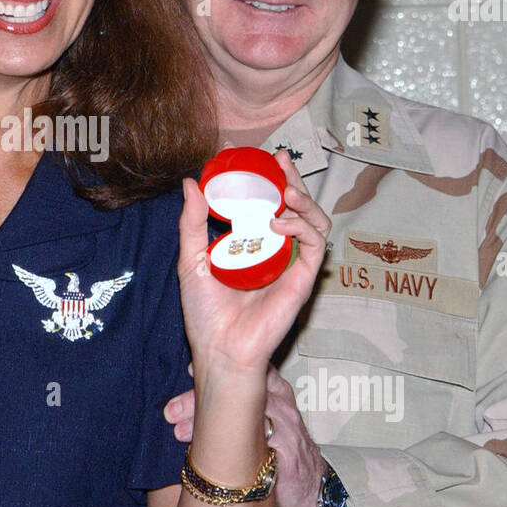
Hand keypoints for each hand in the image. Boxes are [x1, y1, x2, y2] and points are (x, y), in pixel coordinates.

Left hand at [165, 368, 326, 506]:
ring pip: (244, 416)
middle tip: (171, 411)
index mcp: (273, 390)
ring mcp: (287, 427)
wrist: (312, 490)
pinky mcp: (288, 454)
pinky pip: (259, 445)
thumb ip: (233, 405)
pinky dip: (231, 446)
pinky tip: (208, 451)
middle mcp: (281, 403)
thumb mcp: (258, 422)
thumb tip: (185, 401)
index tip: (188, 369)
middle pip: (238, 391)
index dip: (215, 367)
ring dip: (208, 423)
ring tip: (180, 431)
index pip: (244, 369)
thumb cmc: (278, 451)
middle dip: (200, 399)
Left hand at [177, 150, 329, 380]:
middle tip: (280, 161)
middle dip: (292, 179)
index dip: (267, 178)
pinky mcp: (303, 278)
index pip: (267, 203)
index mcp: (252, 243)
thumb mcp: (192, 259)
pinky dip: (303, 227)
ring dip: (304, 200)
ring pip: (314, 220)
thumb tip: (190, 182)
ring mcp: (292, 263)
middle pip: (296, 206)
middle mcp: (276, 250)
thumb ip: (193, 222)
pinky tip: (281, 222)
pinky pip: (317, 244)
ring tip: (286, 190)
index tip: (255, 157)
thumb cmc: (205, 312)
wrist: (220, 348)